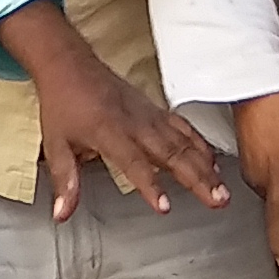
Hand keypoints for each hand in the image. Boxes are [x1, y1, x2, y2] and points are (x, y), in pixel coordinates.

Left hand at [0, 1, 229, 219]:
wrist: (71, 66)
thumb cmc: (64, 103)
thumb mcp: (55, 144)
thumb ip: (64, 181)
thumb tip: (62, 213)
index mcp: (109, 132)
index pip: (134, 163)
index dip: (150, 185)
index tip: (164, 206)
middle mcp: (135, 124)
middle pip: (172, 154)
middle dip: (197, 179)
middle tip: (217, 201)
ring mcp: (149, 116)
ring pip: (184, 143)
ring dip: (206, 167)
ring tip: (222, 190)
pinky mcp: (155, 111)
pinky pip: (184, 128)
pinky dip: (201, 145)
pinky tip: (212, 163)